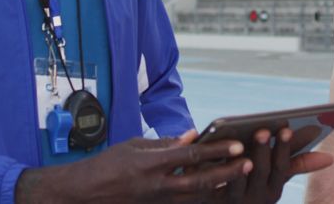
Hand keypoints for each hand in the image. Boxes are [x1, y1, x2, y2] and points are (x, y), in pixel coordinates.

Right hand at [15, 130, 250, 202]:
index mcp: (150, 164)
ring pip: (197, 195)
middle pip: (201, 180)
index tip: (237, 145)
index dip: (216, 150)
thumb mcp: (135, 146)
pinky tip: (217, 186)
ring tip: (239, 173)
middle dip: (227, 172)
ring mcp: (157, 201)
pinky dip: (203, 194)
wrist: (85, 194)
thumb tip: (193, 135)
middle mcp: (157, 185)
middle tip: (249, 162)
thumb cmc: (107, 165)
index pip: (191, 155)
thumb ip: (166, 144)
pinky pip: (186, 202)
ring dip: (220, 184)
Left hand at [222, 127, 333, 202]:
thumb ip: (297, 164)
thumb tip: (330, 158)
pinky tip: (215, 149)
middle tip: (263, 130)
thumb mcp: (274, 178)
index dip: (284, 149)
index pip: (281, 169)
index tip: (286, 129)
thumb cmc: (253, 188)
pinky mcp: (211, 200)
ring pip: (236, 181)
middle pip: (260, 173)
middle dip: (263, 151)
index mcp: (273, 191)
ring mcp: (233, 201)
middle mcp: (256, 199)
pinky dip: (214, 167)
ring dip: (238, 162)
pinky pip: (212, 184)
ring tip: (240, 142)